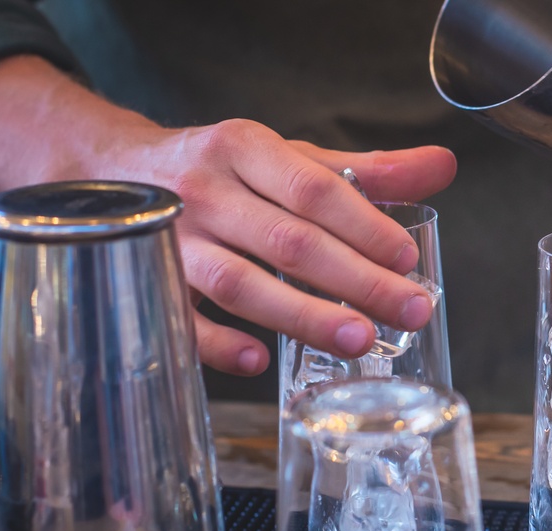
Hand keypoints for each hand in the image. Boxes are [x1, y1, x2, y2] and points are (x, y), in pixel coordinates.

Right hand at [0, 56, 457, 378]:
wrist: (110, 167)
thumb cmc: (223, 170)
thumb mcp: (289, 157)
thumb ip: (366, 170)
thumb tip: (442, 167)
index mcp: (245, 148)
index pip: (313, 189)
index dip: (364, 225)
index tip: (408, 260)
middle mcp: (205, 190)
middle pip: (288, 241)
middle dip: (356, 280)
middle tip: (409, 311)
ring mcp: (173, 239)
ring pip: (240, 283)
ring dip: (302, 315)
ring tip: (359, 340)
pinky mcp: (148, 281)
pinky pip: (181, 318)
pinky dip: (218, 343)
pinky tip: (259, 360)